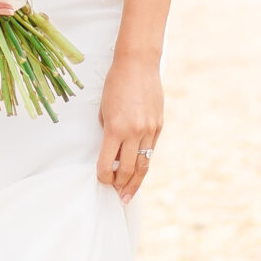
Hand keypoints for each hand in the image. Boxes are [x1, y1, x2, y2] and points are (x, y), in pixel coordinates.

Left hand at [97, 52, 161, 198]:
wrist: (138, 64)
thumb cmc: (116, 84)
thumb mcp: (104, 110)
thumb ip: (108, 132)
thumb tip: (111, 153)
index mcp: (115, 128)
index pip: (108, 163)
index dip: (104, 176)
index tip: (102, 180)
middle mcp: (134, 132)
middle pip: (128, 169)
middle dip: (121, 185)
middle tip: (117, 195)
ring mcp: (149, 130)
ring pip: (143, 164)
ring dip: (135, 182)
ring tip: (129, 195)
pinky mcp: (159, 126)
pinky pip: (151, 150)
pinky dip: (144, 162)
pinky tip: (139, 172)